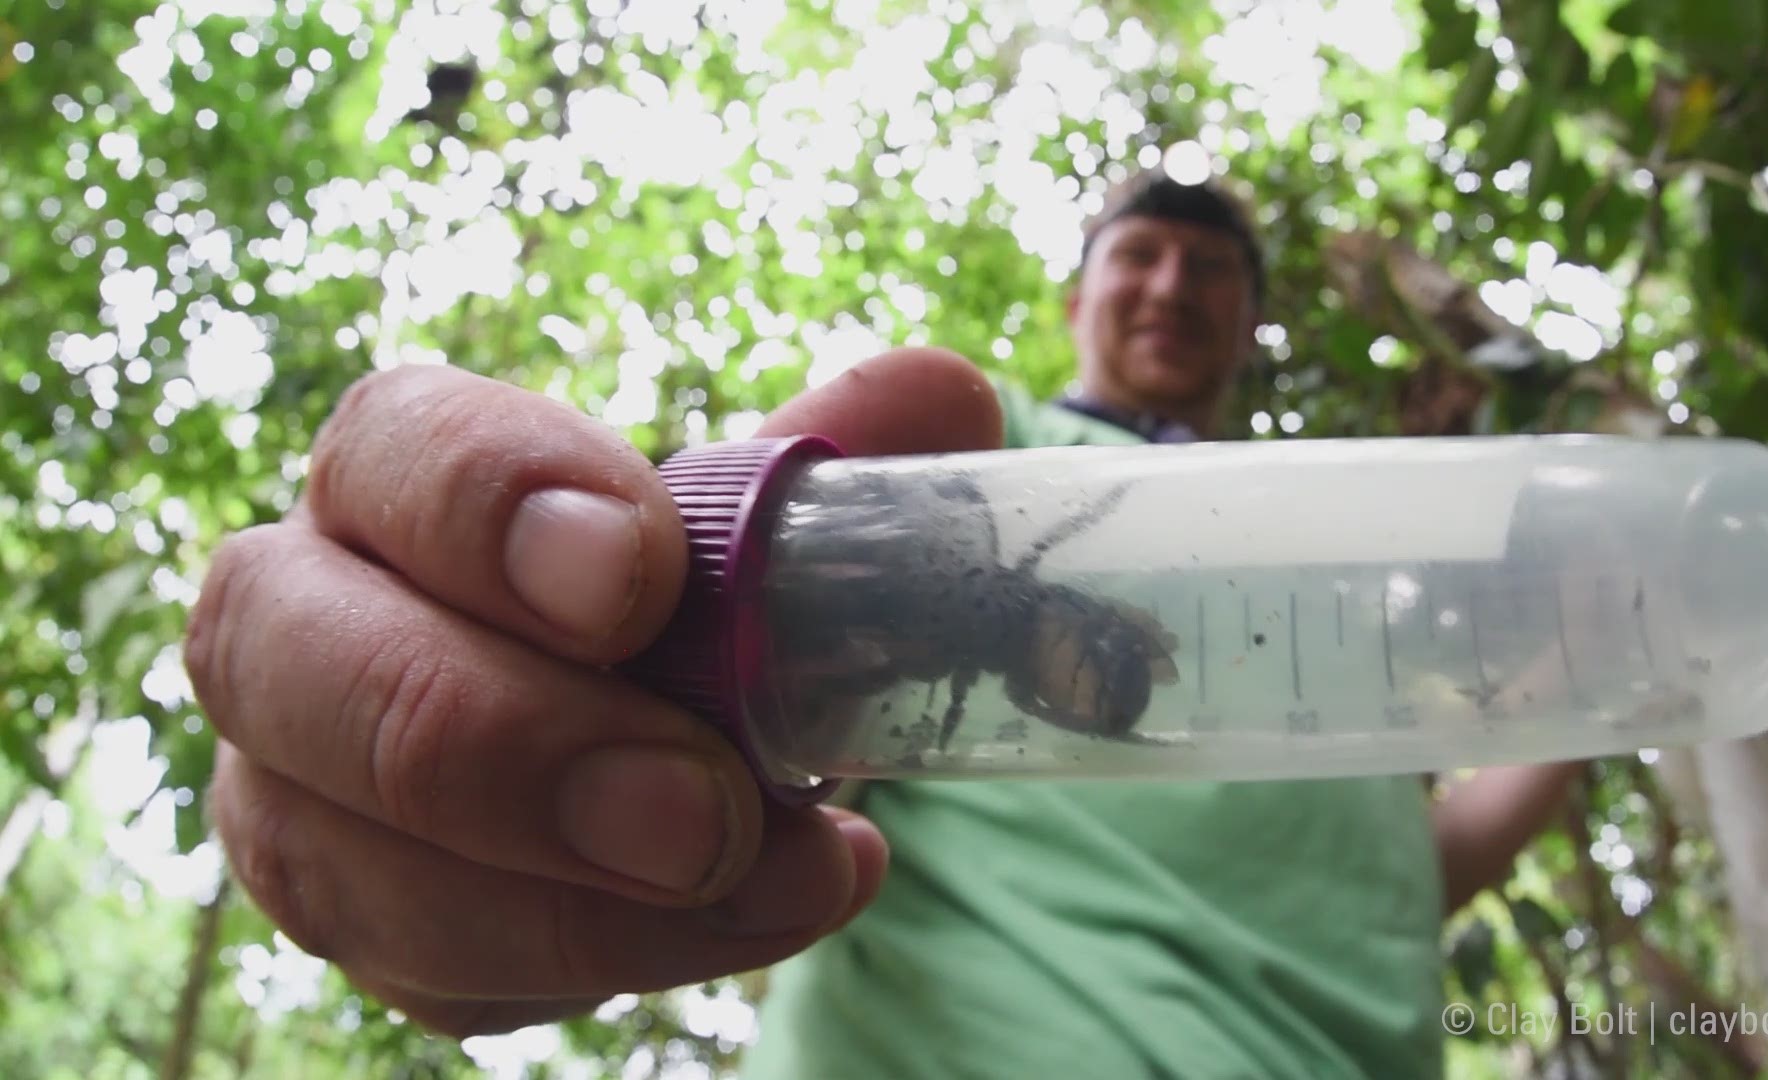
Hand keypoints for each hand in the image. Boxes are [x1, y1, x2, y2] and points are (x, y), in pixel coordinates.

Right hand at [186, 348, 1002, 1035]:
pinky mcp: (360, 912)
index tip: (645, 582)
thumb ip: (848, 460)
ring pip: (327, 853)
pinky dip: (589, 964)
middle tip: (700, 808)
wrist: (662, 733)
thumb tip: (943, 400)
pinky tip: (738, 922)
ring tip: (769, 880)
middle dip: (500, 743)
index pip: (392, 450)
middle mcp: (303, 615)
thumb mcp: (778, 523)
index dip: (492, 505)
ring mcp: (297, 779)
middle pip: (281, 655)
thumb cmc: (697, 599)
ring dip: (560, 900)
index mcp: (401, 477)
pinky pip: (425, 972)